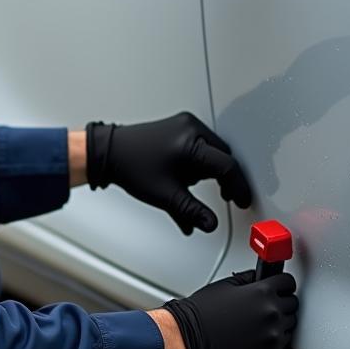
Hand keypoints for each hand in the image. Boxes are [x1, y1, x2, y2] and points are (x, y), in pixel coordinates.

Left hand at [86, 111, 251, 234]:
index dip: (238, 187)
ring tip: (192, 185)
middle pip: (222, 157)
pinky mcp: (177, 126)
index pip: (227, 166)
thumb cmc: (130, 167)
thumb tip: (210, 223)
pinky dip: (199, 161)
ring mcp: (183, 124)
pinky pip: (200, 144)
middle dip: (224, 179)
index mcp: (191, 143)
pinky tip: (187, 175)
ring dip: (210, 170)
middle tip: (226, 196)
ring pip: (212, 151)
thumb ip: (192, 212)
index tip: (241, 200)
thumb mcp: (166, 195)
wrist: (108, 153)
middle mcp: (190, 128)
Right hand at [162, 270, 298, 348]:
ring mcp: (273, 337)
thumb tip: (261, 277)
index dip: (281, 284)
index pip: (288, 283)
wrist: (189, 339)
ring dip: (278, 326)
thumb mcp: (224, 286)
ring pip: (290, 328)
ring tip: (257, 327)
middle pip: (292, 305)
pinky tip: (264, 343)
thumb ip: (249, 279)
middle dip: (280, 305)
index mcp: (262, 293)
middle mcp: (272, 314)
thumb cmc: (201, 314)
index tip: (279, 288)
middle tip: (263, 309)